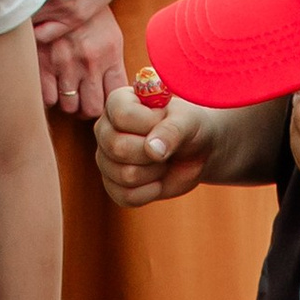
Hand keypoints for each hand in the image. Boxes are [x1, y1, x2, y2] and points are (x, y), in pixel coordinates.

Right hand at [35, 1, 127, 123]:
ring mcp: (64, 65)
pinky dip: (50, 96)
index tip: (105, 100)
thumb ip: (112, 64)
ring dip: (69, 103)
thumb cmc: (86, 14)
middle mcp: (88, 63)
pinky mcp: (42, 64)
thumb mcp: (110, 35)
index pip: (115, 96)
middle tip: (85, 100)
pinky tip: (53, 85)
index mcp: (109, 54)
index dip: (110, 103)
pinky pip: (48, 98)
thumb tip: (116, 93)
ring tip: (68, 92)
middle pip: (92, 108)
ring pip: (69, 107)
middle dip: (88, 108)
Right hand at [96, 75, 213, 207]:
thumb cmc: (189, 127)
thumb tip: (152, 150)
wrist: (195, 151)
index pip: (122, 116)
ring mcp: (105, 159)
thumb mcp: (188, 121)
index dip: (150, 123)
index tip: (165, 120)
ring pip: (125, 175)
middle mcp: (104, 129)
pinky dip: (150, 191)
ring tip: (162, 161)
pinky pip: (126, 196)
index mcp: (117, 103)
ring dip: (155, 172)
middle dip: (153, 153)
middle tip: (165, 146)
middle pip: (119, 148)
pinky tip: (158, 179)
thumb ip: (172, 130)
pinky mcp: (112, 185)